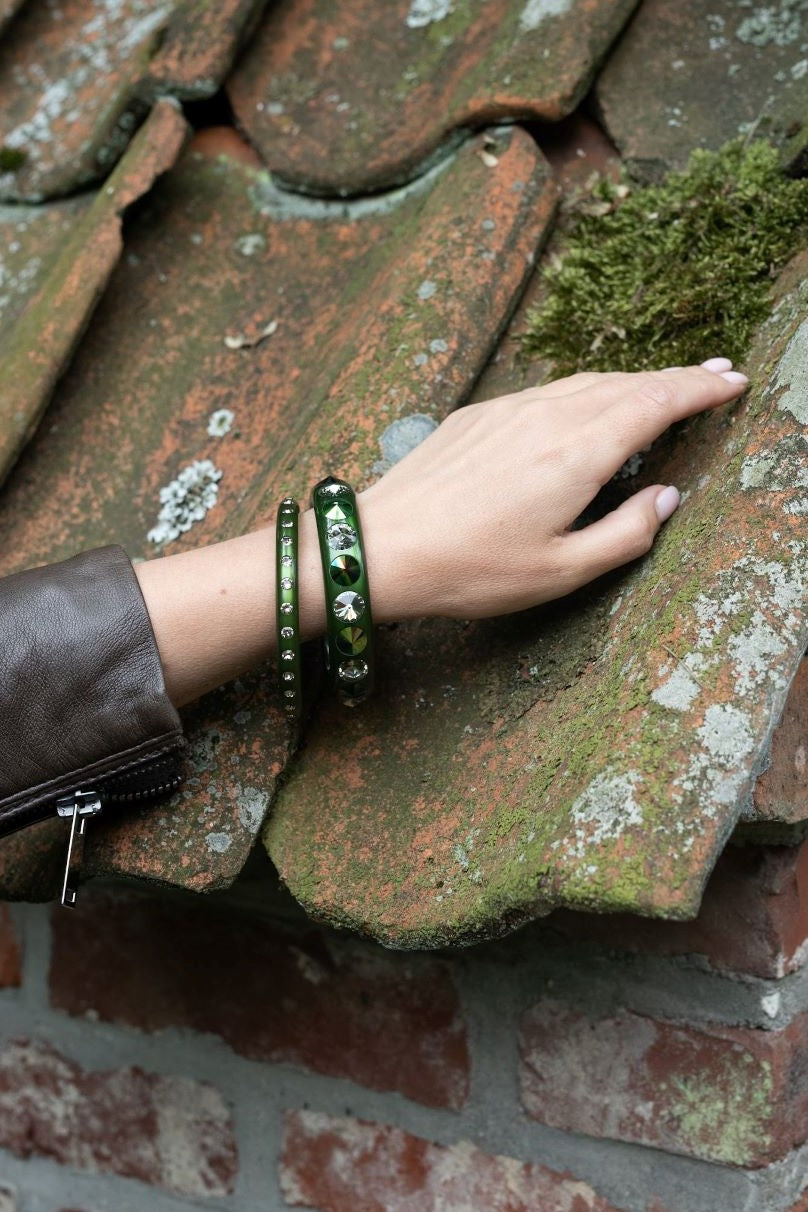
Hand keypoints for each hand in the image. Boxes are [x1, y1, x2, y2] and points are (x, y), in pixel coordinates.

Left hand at [359, 359, 747, 621]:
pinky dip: (584, 390)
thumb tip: (666, 498)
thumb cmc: (469, 569)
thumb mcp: (560, 571)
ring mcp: (507, 409)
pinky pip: (546, 390)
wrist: (383, 547)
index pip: (656, 402)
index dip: (700, 388)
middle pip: (626, 383)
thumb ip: (625, 535)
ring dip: (631, 381)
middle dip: (676, 376)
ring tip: (661, 387)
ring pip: (585, 382)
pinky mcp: (477, 415)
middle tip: (714, 374)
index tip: (733, 381)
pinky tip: (586, 405)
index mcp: (576, 453)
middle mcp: (546, 417)